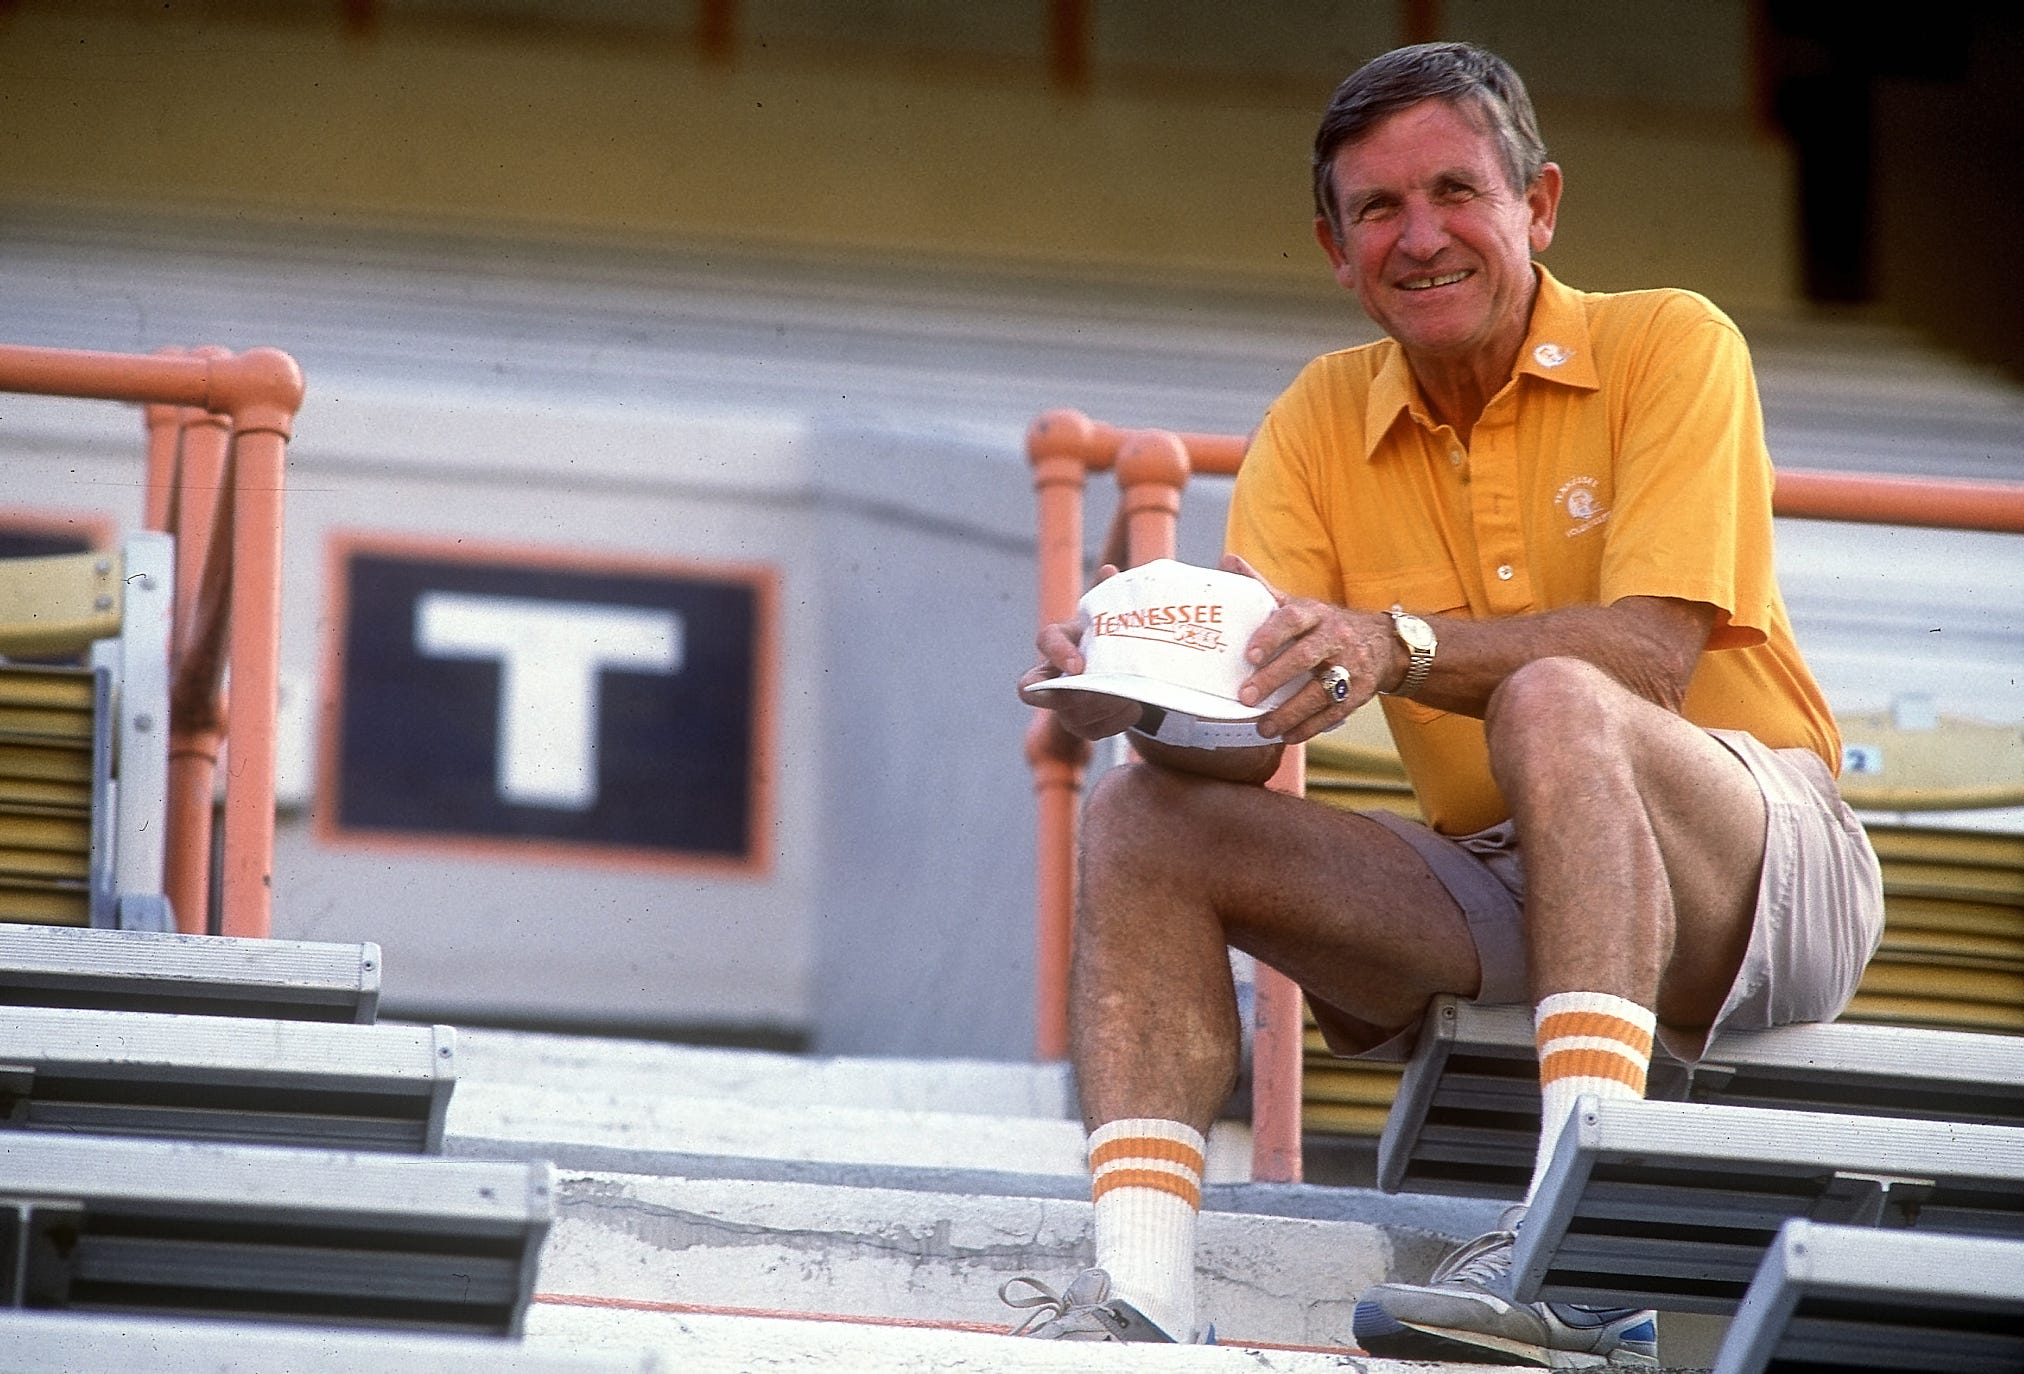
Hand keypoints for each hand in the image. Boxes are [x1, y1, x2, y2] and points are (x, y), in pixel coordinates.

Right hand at [1017, 564, 1143, 740]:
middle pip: (1049, 693)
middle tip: (1108, 690)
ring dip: (1103, 708)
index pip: (1045, 642)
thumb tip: (1109, 572)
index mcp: (1059, 640)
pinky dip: (1115, 722)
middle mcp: (1052, 675)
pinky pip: (1093, 731)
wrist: (1126, 669)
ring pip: (1073, 716)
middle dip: (1078, 695)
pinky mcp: (1080, 726)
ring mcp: (1063, 705)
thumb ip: (1108, 595)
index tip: (1079, 666)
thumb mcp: (1112, 615)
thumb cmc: (1112, 637)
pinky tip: (1133, 708)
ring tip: (1130, 696)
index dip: (1057, 654)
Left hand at [1223, 553, 1396, 744]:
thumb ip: (1263, 588)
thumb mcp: (1300, 604)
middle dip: (1275, 679)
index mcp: (1316, 613)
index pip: (1292, 620)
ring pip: (1321, 692)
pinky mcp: (1360, 692)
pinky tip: (1287, 735)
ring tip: (1264, 727)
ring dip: (1290, 713)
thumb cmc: (1326, 625)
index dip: (1271, 636)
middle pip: (1305, 658)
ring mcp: (1351, 667)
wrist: (1383, 643)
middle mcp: (1335, 638)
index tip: (1250, 655)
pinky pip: (1334, 713)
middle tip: (1246, 697)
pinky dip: (1310, 727)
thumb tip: (1227, 561)